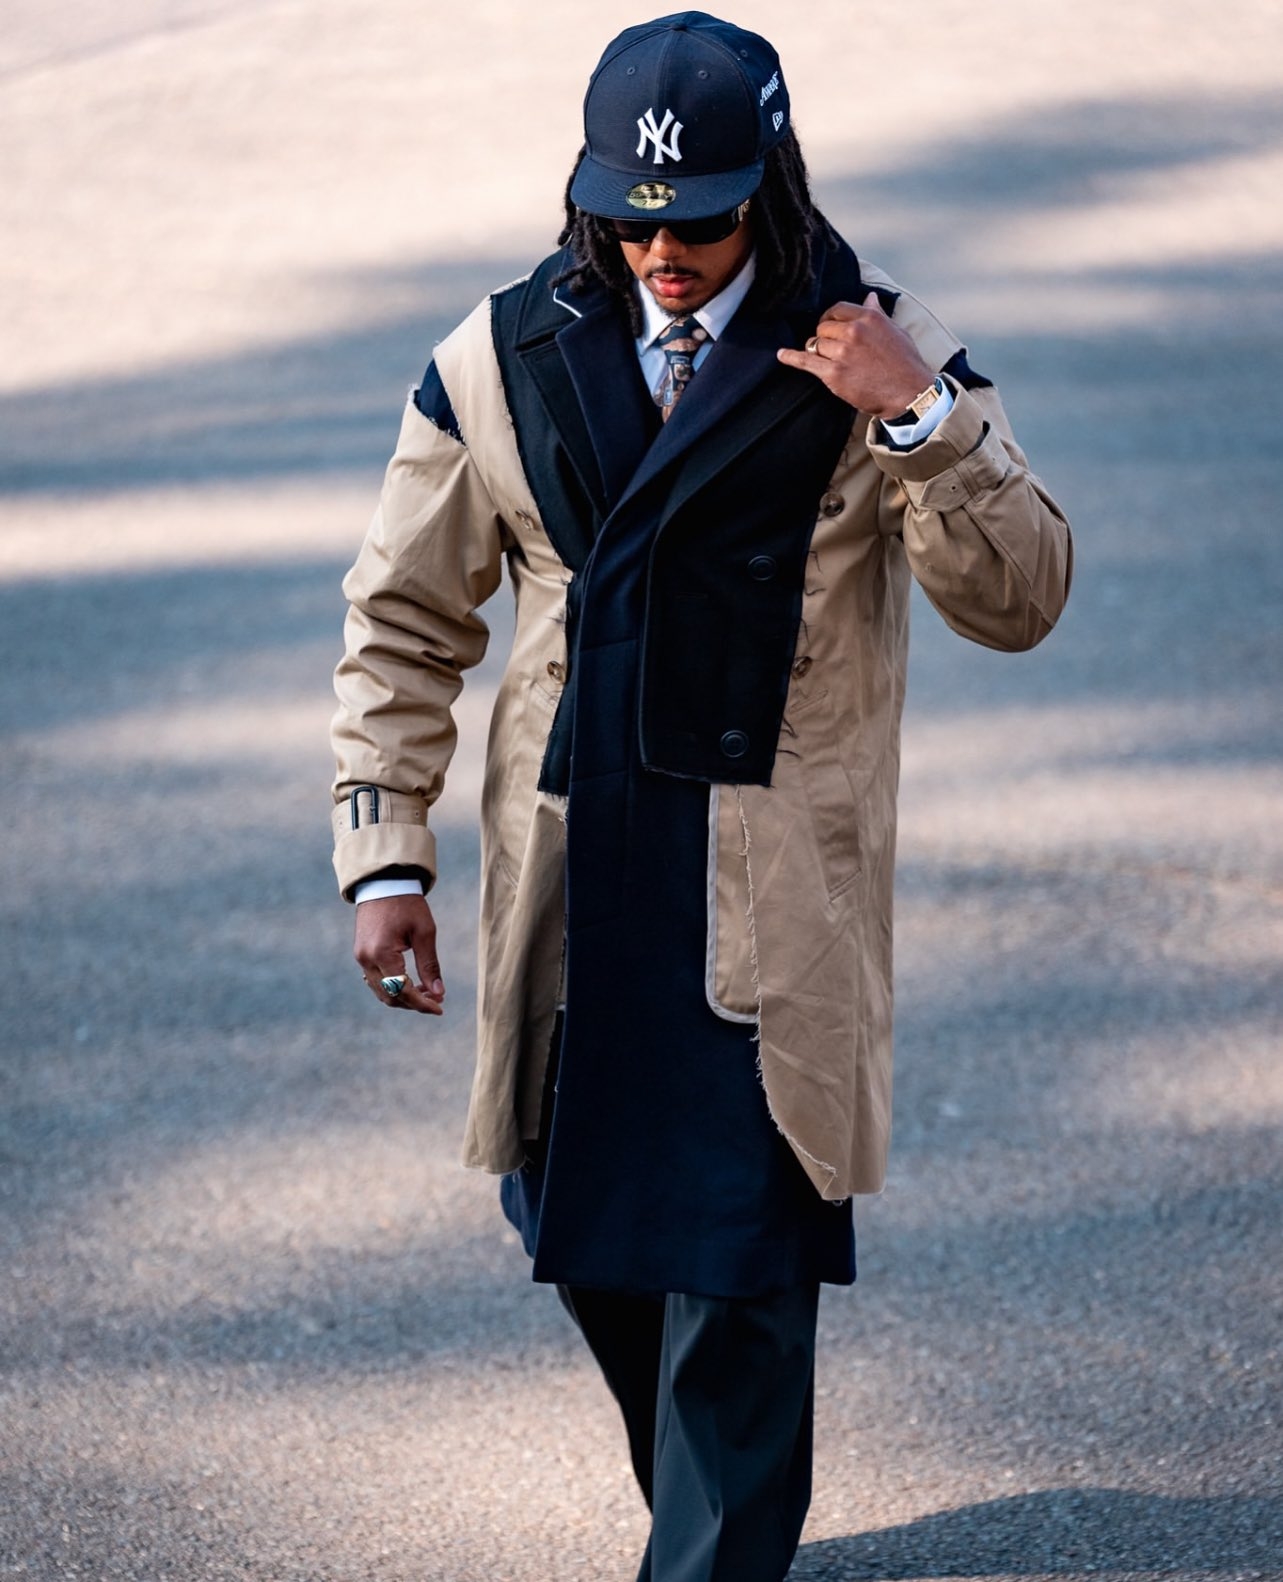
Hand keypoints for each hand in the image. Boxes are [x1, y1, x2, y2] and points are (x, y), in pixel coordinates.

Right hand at [354, 894, 445, 1014]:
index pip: (402, 990)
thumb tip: (438, 992)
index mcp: (382, 953)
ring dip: (404, 997)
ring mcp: (360, 958)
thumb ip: (429, 964)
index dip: (422, 1003)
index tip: (440, 1008)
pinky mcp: (361, 955)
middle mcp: (366, 959)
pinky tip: (411, 983)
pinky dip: (393, 987)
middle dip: (414, 1003)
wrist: (383, 883)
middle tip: (437, 1000)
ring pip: (381, 992)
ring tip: (428, 993)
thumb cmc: (407, 903)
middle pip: (390, 996)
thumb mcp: (424, 932)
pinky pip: (375, 981)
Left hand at [776, 292, 934, 418]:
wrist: (909, 394)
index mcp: (869, 318)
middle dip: (824, 337)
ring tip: (827, 360)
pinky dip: (791, 357)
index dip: (830, 318)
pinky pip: (806, 361)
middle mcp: (854, 332)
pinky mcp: (834, 374)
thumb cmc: (906, 364)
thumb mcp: (896, 331)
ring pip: (816, 344)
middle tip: (831, 348)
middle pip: (823, 328)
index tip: (829, 326)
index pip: (837, 310)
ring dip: (818, 352)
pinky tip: (781, 354)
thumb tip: (869, 297)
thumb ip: (878, 314)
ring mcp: (842, 353)